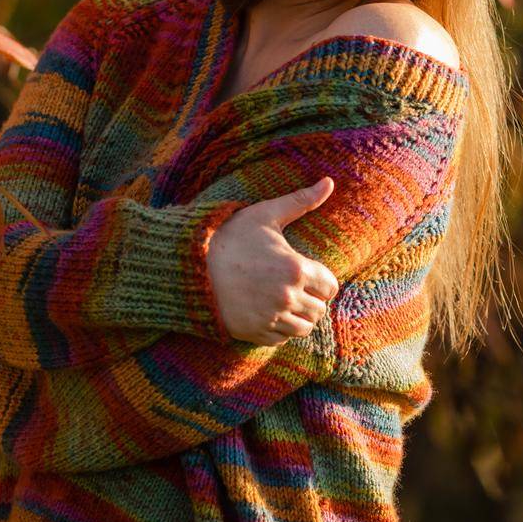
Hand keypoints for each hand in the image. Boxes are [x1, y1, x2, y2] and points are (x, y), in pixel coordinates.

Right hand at [205, 176, 340, 345]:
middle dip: (312, 299)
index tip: (310, 275)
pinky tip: (269, 312)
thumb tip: (329, 182)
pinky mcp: (255, 333)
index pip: (330, 287)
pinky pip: (281, 339)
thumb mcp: (266, 214)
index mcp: (295, 268)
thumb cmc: (231, 235)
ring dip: (299, 316)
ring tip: (285, 301)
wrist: (192, 263)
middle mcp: (287, 296)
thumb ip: (301, 200)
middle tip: (296, 287)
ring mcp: (271, 317)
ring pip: (303, 328)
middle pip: (319, 310)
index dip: (322, 281)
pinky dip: (280, 329)